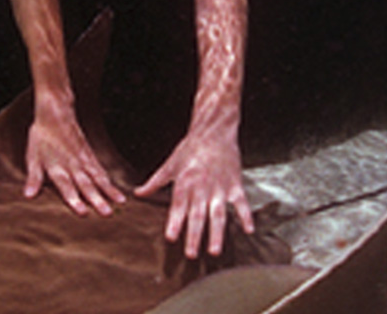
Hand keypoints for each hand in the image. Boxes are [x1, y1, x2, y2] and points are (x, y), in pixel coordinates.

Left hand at [24, 93, 125, 215]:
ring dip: (109, 191)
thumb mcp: (32, 157)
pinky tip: (118, 193)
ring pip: (98, 178)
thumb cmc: (42, 137)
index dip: (73, 199)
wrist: (56, 114)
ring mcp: (84, 160)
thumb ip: (34, 178)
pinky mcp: (90, 156)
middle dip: (97, 199)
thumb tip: (28, 196)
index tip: (83, 213)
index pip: (66, 186)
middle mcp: (73, 165)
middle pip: (86, 185)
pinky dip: (110, 182)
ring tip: (121, 203)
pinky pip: (101, 171)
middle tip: (108, 213)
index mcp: (57, 167)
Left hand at [134, 130, 253, 258]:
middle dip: (194, 235)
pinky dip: (246, 216)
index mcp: (185, 182)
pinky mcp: (235, 184)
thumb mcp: (170, 164)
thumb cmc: (190, 148)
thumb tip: (137, 194)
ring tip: (214, 251)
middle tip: (191, 254)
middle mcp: (202, 187)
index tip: (171, 238)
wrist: (214, 131)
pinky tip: (248, 231)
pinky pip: (242, 203)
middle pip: (198, 215)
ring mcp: (220, 187)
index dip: (175, 222)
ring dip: (217, 233)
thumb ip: (154, 182)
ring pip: (218, 214)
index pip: (178, 206)